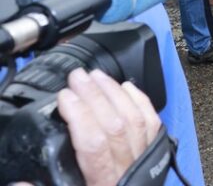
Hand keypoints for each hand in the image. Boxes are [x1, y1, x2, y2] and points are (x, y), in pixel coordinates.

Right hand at [57, 69, 161, 185]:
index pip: (94, 145)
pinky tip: (127, 87)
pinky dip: (140, 102)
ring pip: (134, 119)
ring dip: (114, 93)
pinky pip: (152, 124)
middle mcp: (127, 171)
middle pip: (114, 125)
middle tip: (77, 77)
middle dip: (95, 96)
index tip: (64, 97)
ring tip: (96, 77)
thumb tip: (18, 183)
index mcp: (103, 184)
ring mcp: (143, 163)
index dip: (80, 116)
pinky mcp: (154, 157)